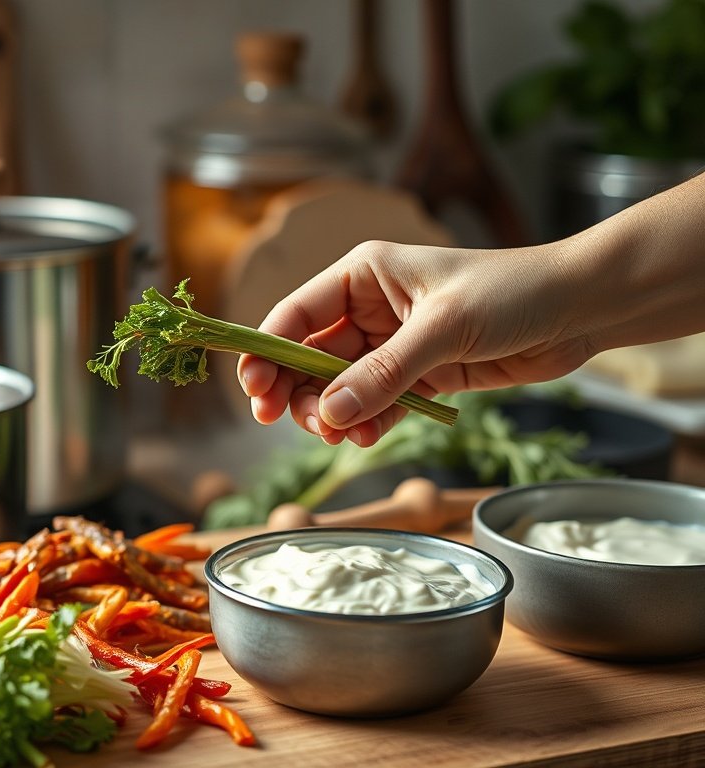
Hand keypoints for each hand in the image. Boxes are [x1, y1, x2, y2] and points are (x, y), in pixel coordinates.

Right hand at [237, 239, 594, 445]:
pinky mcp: (419, 375)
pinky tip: (371, 435)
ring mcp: (392, 345)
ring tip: (346, 436)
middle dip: (301, 395)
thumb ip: (385, 373)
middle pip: (309, 359)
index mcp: (363, 276)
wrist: (579, 308)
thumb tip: (328, 414)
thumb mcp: (443, 328)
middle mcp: (369, 309)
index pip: (295, 316)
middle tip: (307, 427)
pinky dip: (369, 423)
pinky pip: (376, 404)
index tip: (255, 394)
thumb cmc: (512, 292)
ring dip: (336, 416)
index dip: (267, 354)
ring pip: (340, 388)